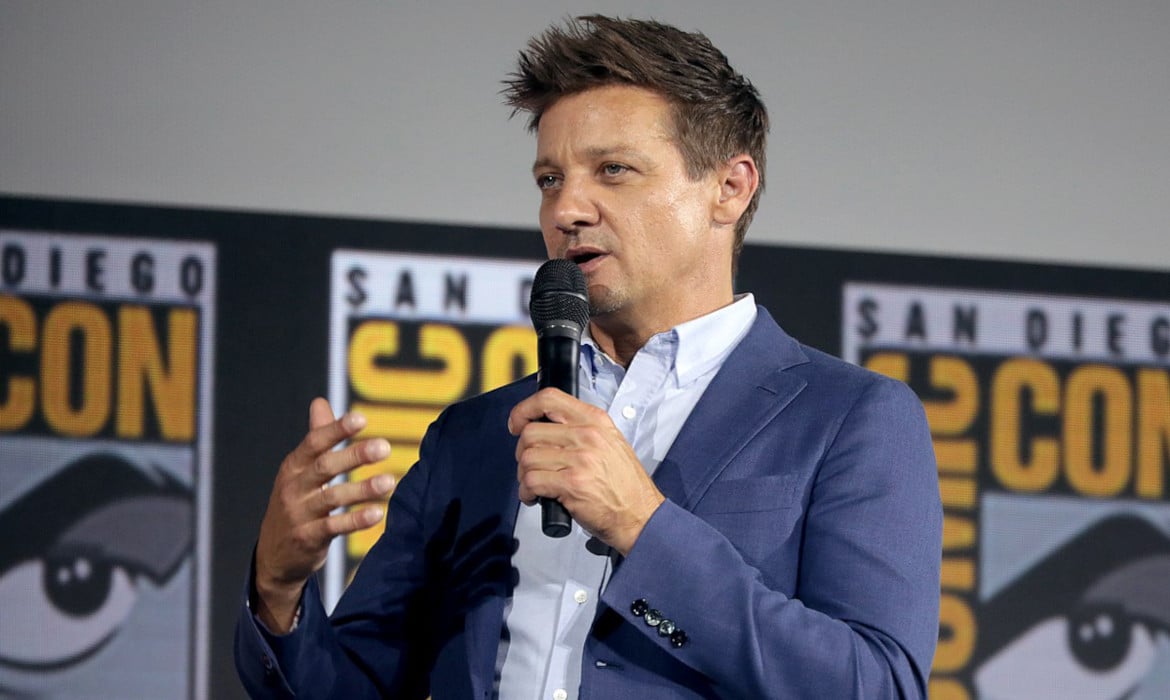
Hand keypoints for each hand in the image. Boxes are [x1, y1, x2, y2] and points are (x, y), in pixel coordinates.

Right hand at [253, 398, 394, 631]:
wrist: (274, 557)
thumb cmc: (295, 504)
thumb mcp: (299, 472)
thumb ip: (315, 438)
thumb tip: (320, 401)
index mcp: (293, 467)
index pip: (314, 443)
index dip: (336, 430)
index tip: (361, 418)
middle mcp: (294, 488)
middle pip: (325, 467)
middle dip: (354, 456)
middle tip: (384, 447)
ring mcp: (299, 514)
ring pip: (332, 498)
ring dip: (362, 490)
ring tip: (390, 481)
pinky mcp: (307, 539)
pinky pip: (333, 528)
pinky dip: (356, 521)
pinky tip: (378, 513)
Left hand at [508, 388, 663, 554]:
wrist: (640, 515)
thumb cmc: (623, 484)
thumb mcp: (609, 442)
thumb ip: (580, 429)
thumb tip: (543, 426)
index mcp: (595, 420)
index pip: (548, 398)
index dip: (524, 409)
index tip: (516, 423)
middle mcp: (587, 435)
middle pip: (531, 433)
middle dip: (523, 452)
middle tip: (531, 466)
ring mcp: (580, 459)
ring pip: (527, 458)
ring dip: (524, 475)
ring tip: (535, 485)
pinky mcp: (572, 483)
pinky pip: (532, 481)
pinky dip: (527, 492)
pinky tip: (536, 497)